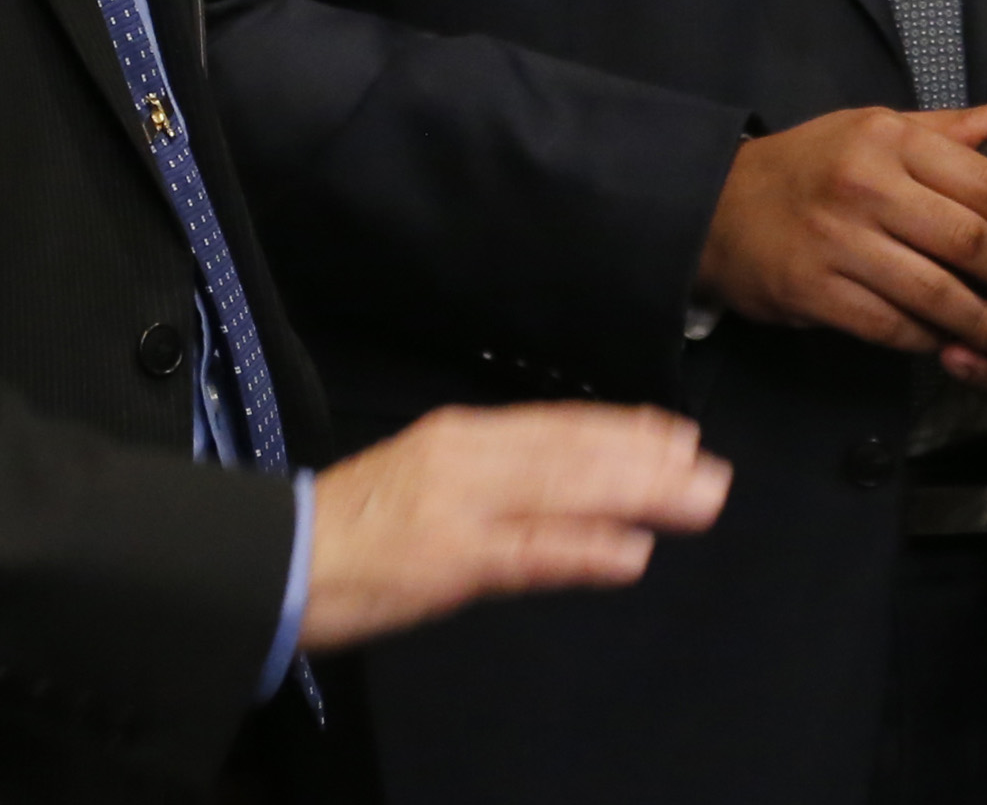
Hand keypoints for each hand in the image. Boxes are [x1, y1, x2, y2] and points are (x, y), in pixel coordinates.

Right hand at [299, 401, 729, 649]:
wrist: (273, 559)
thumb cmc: (353, 529)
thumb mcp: (430, 483)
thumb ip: (497, 480)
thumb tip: (567, 482)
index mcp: (465, 436)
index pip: (560, 426)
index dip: (624, 431)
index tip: (680, 436)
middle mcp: (471, 457)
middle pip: (576, 454)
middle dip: (649, 462)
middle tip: (713, 472)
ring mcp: (462, 506)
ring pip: (566, 491)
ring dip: (638, 495)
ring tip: (694, 500)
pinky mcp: (448, 559)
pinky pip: (528, 553)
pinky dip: (583, 549)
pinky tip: (629, 553)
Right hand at [695, 96, 986, 356]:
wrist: (722, 206)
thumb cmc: (816, 164)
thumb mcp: (884, 128)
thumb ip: (964, 126)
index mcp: (890, 139)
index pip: (984, 181)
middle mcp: (866, 186)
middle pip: (966, 239)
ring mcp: (838, 242)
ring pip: (933, 291)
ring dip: (980, 320)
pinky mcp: (815, 292)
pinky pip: (890, 325)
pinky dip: (928, 339)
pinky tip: (949, 342)